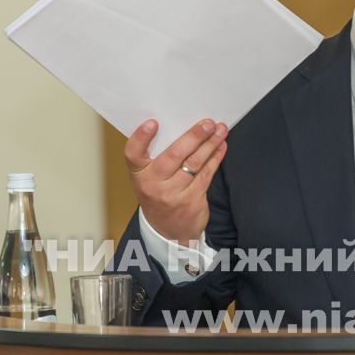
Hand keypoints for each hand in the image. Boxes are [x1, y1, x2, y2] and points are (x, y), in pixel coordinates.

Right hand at [124, 118, 227, 244]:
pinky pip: (206, 174)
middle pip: (173, 155)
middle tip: (208, 123)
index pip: (133, 154)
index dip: (140, 138)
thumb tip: (183, 126)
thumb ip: (159, 157)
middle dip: (194, 136)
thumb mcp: (150, 178)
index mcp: (139, 174)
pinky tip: (221, 146)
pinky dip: (215, 158)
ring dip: (210, 144)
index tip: (152, 122)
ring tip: (220, 130)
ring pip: (194, 163)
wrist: (168, 232)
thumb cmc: (159, 194)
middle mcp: (152, 185)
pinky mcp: (191, 201)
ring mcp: (172, 195)